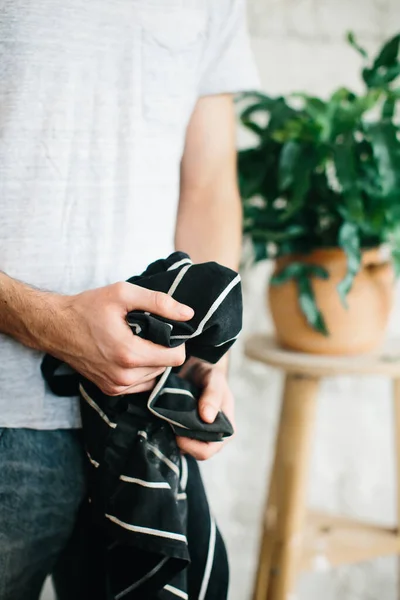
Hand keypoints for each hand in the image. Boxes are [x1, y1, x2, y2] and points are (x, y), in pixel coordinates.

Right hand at [42, 283, 193, 395]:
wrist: (55, 327)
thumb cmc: (87, 308)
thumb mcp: (123, 294)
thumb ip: (159, 302)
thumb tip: (188, 314)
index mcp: (129, 354)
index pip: (176, 357)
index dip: (178, 341)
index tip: (168, 328)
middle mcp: (124, 377)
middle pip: (166, 367)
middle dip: (164, 349)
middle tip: (150, 331)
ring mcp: (116, 387)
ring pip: (155, 376)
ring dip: (153, 360)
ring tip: (138, 340)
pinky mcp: (111, 390)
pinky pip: (141, 383)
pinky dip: (142, 370)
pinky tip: (130, 353)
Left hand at [176, 358, 234, 460]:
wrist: (199, 367)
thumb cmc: (211, 374)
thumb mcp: (214, 380)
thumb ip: (212, 397)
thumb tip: (207, 418)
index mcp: (226, 430)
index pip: (207, 451)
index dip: (191, 446)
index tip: (177, 431)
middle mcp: (214, 436)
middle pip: (194, 452)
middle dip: (180, 441)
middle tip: (169, 422)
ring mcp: (200, 434)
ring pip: (183, 447)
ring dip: (173, 436)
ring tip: (166, 419)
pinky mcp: (188, 430)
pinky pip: (176, 439)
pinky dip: (168, 431)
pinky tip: (163, 419)